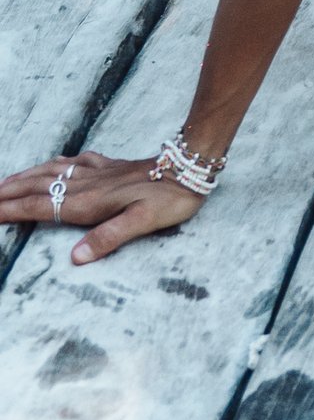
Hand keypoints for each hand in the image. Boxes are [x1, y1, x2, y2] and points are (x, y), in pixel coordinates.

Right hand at [0, 147, 202, 262]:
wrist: (189, 167)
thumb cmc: (168, 199)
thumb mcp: (142, 222)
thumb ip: (108, 239)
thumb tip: (76, 258)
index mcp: (88, 202)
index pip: (39, 207)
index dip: (10, 211)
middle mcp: (85, 184)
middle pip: (36, 188)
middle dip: (7, 194)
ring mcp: (96, 172)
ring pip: (50, 172)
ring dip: (23, 178)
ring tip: (3, 184)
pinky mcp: (109, 164)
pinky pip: (71, 162)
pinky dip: (53, 164)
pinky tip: (52, 164)